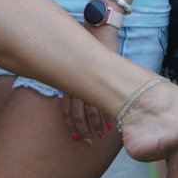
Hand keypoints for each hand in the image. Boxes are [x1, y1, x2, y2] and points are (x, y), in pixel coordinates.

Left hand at [61, 24, 121, 141]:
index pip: (67, 110)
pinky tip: (110, 125)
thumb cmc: (89, 51)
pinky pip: (103, 102)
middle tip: (89, 143)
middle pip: (77, 114)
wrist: (99, 33)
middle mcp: (77, 85)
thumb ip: (78, 84)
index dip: (71, 125)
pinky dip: (105, 115)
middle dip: (83, 131)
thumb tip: (85, 100)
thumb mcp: (78, 68)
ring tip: (100, 137)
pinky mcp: (103, 79)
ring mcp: (90, 83)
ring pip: (90, 112)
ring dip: (95, 126)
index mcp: (69, 83)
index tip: (76, 137)